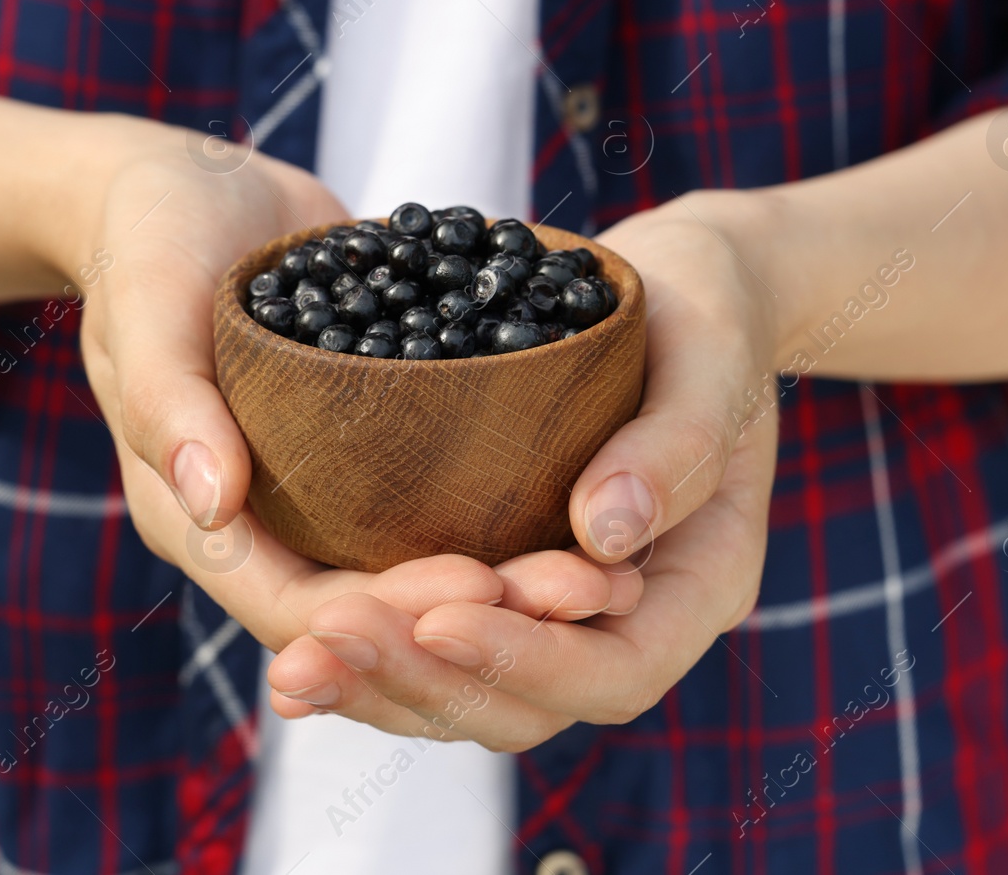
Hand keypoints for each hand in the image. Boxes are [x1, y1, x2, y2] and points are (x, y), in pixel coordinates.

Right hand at [66, 121, 641, 656]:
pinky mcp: (366, 452)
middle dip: (467, 615)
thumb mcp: (149, 298)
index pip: (294, 607)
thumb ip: (166, 399)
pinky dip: (502, 521)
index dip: (385, 616)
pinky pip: (433, 507)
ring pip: (411, 572)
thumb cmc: (149, 235)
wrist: (191, 188)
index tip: (479, 586)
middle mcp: (261, 524)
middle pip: (369, 609)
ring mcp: (316, 493)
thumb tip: (213, 505)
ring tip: (600, 575)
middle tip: (574, 591)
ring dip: (500, 584)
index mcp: (196, 517)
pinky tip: (586, 505)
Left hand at [265, 193, 778, 747]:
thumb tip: (601, 532)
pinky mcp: (499, 587)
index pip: (614, 671)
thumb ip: (674, 447)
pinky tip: (297, 643)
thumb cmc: (706, 321)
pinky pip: (436, 645)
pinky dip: (372, 652)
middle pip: (526, 707)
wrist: (679, 299)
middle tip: (330, 639)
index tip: (442, 619)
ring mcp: (559, 616)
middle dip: (425, 682)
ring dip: (380, 684)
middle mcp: (625, 624)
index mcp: (697, 587)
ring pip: (468, 694)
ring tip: (296, 664)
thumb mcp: (711, 363)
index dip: (528, 661)